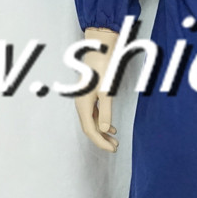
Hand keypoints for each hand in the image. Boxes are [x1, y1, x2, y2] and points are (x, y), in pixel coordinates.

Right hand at [75, 27, 119, 152]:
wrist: (99, 49)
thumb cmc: (103, 68)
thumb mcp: (107, 91)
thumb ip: (106, 111)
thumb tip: (104, 129)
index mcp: (83, 104)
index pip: (90, 130)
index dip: (101, 142)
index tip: (112, 148)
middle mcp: (81, 103)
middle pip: (89, 128)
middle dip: (101, 139)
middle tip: (115, 147)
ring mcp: (85, 99)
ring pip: (92, 121)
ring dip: (102, 131)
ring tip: (114, 139)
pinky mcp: (90, 95)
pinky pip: (94, 114)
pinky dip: (102, 121)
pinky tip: (111, 127)